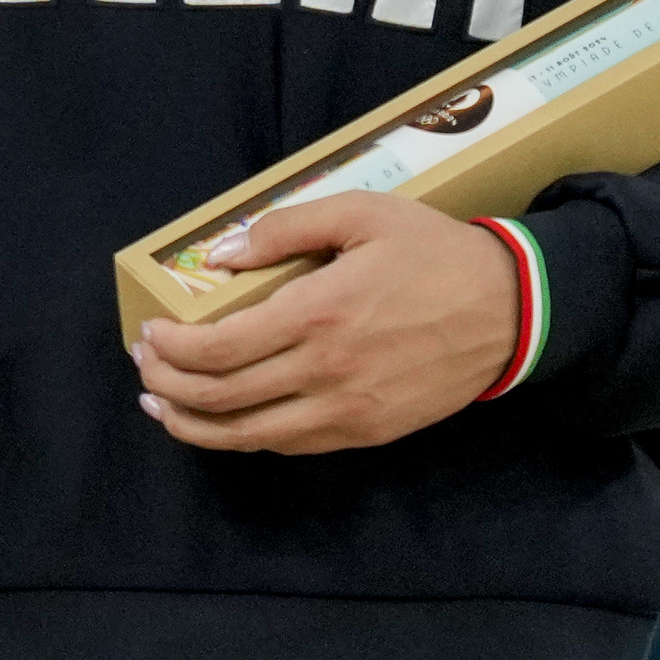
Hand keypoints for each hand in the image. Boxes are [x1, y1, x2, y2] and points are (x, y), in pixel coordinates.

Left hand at [130, 193, 520, 454]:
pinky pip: (291, 445)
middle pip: (221, 396)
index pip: (217, 349)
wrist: (514, 311)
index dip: (169, 349)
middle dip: (167, 384)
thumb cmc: (434, 254)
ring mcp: (347, 411)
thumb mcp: (362, 213)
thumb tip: (220, 255)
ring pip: (249, 434)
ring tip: (163, 406)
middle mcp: (326, 372)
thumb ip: (285, 229)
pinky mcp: (368, 433)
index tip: (149, 334)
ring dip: (194, 425)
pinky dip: (246, 436)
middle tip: (145, 366)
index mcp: (318, 313)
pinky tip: (225, 420)